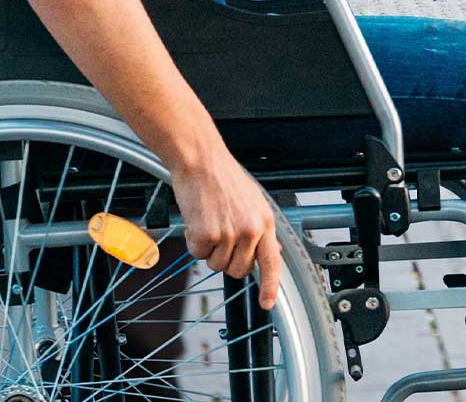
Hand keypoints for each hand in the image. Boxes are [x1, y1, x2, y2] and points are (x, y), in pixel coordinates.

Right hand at [170, 153, 280, 309]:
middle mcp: (251, 230)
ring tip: (209, 223)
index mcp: (265, 222)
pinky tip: (197, 222)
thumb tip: (271, 251)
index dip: (270, 287)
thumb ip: (261, 229)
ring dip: (208, 250)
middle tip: (220, 236)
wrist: (201, 161)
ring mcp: (230, 233)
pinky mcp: (207, 234)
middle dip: (226, 260)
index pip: (272, 262)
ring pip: (216, 265)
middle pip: (238, 270)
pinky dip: (193, 242)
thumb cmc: (224, 179)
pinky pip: (197, 255)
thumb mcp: (254, 203)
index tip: (266, 304)